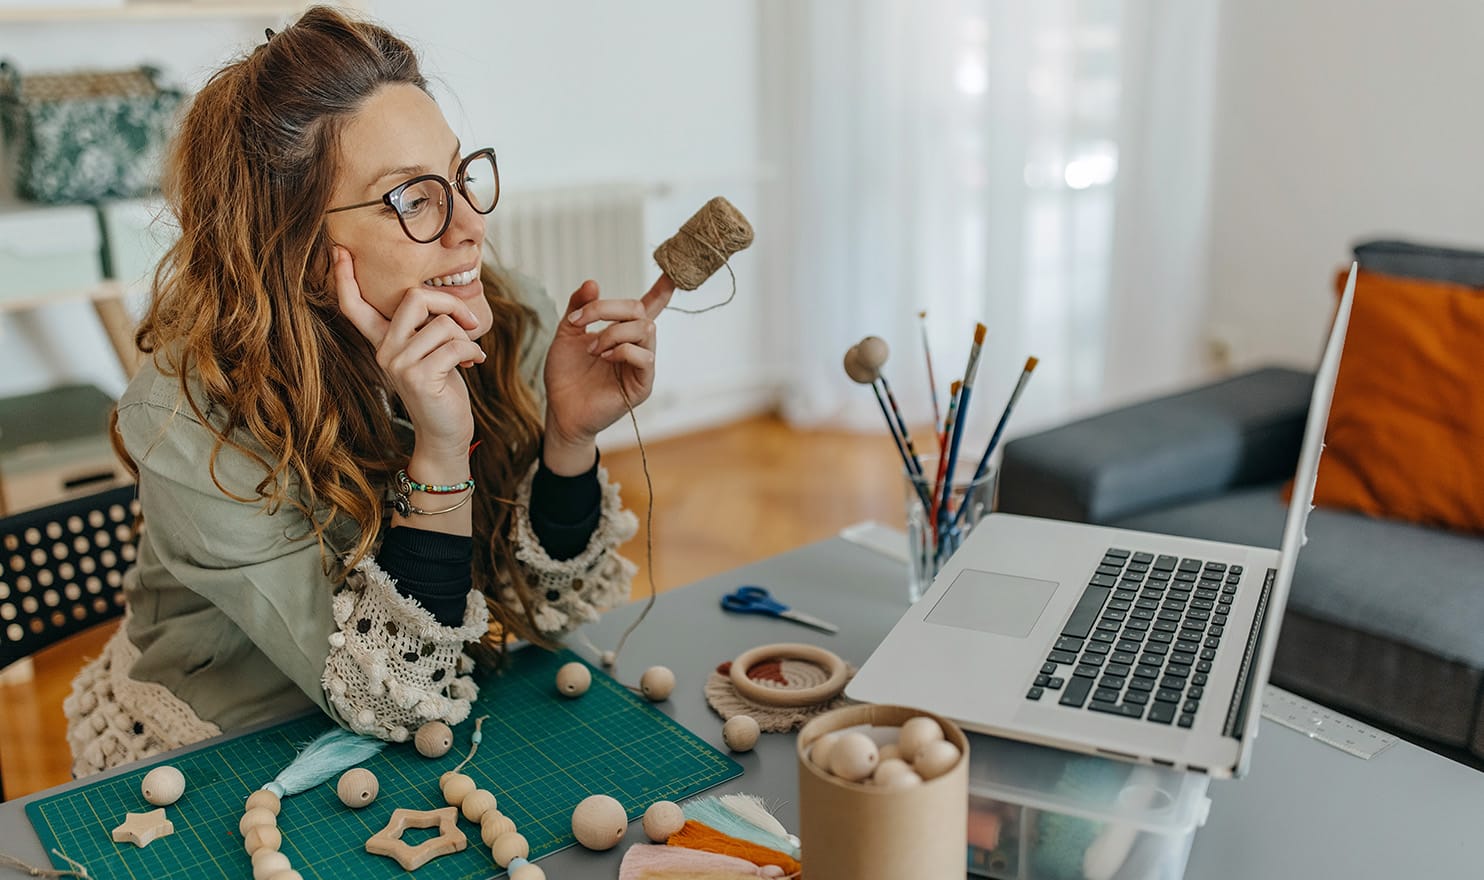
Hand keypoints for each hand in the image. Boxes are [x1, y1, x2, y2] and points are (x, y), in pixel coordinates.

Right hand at [333, 246, 485, 460]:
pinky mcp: (418, 376)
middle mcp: (384, 350)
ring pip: (443, 324)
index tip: (340, 250)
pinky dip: (473, 352)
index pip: (355, 306)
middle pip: (414, 297)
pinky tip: (475, 363)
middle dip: (450, 303)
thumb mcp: (429, 352)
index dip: (345, 278)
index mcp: (382, 341)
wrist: (445, 433)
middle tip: (469, 322)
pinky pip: (455, 345)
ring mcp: (398, 363)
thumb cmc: (442, 388)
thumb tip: (445, 302)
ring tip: (468, 355)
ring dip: (466, 338)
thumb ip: (426, 327)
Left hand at [542, 275, 674, 470]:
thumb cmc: (565, 374)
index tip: (672, 272)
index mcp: (622, 332)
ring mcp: (642, 365)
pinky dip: (623, 350)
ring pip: (645, 329)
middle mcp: (636, 345)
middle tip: (581, 321)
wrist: (559, 408)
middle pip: (640, 310)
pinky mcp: (642, 384)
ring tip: (592, 348)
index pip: (647, 307)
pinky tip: (604, 358)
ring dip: (613, 332)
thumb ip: (579, 307)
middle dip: (608, 308)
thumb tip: (592, 283)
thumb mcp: (567, 333)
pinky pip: (645, 356)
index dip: (661, 291)